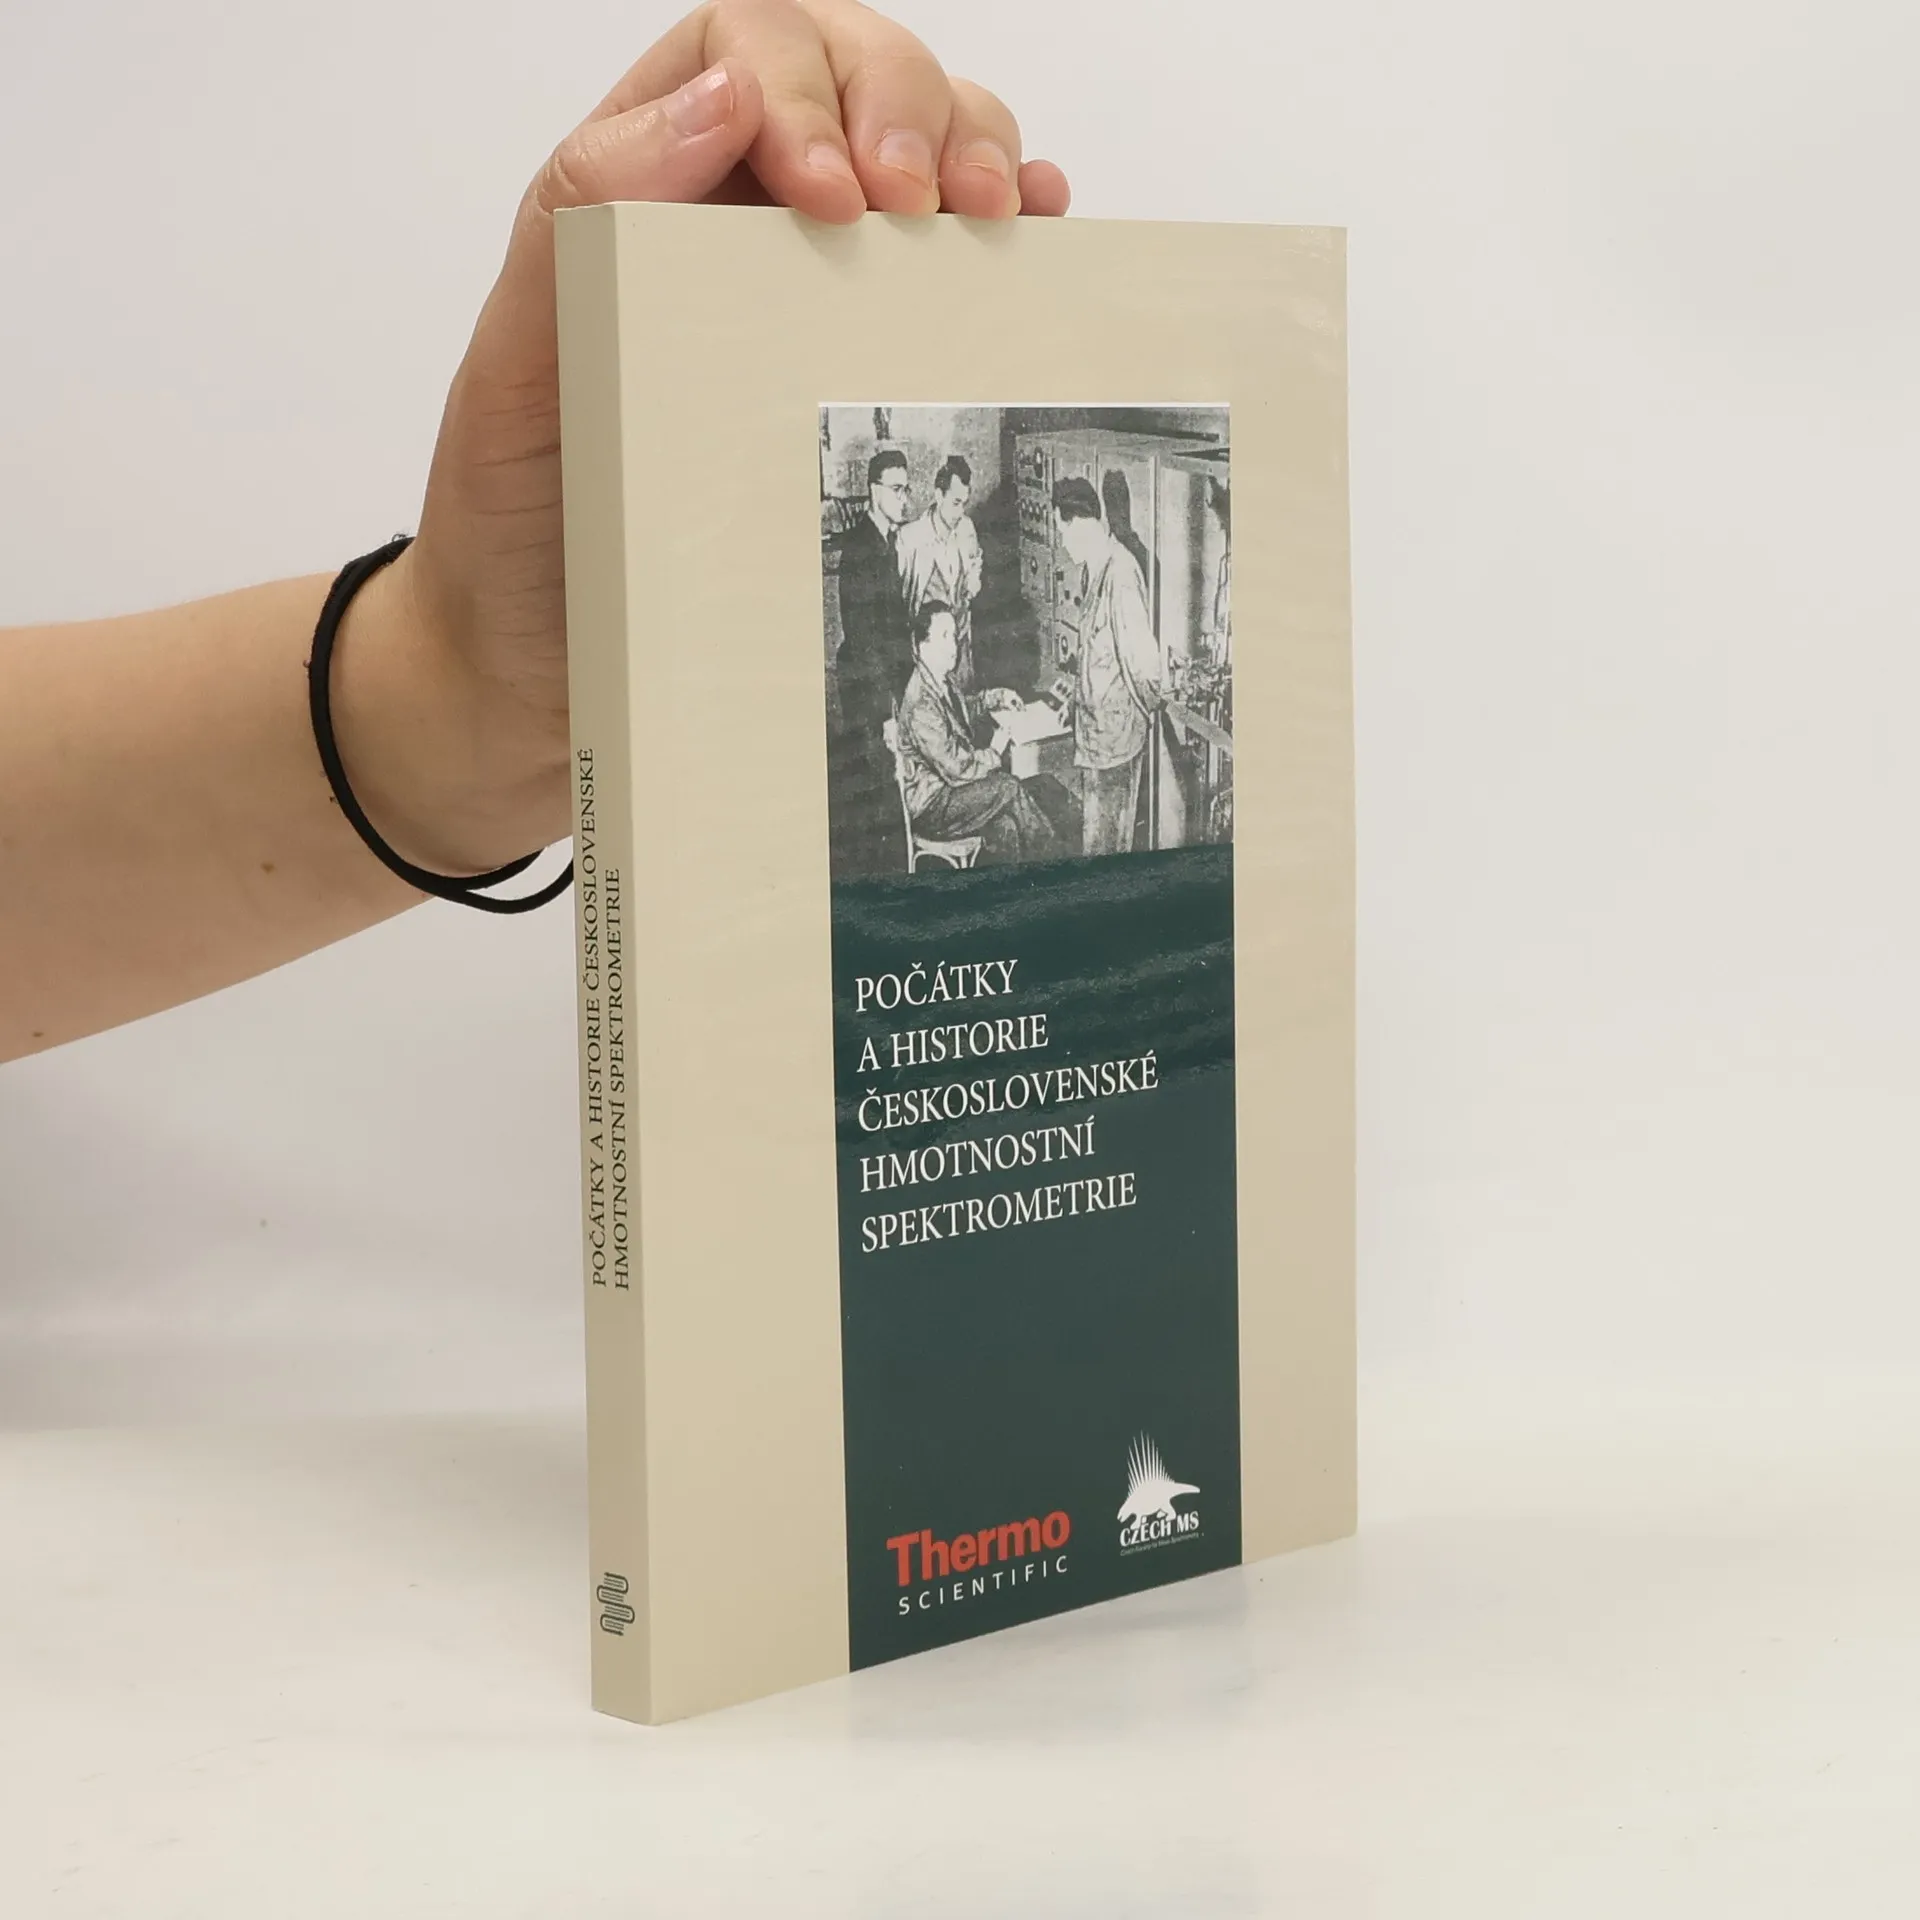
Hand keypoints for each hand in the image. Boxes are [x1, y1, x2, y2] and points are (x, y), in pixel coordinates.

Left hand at [388, 0, 1070, 862]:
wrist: (534, 679)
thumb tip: (716, 95)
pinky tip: (1033, 241)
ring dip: (973, 151)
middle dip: (908, 107)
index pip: (740, 52)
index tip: (829, 193)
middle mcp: (732, 225)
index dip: (803, 84)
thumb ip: (580, 221)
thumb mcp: (515, 373)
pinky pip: (949, 272)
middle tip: (926, 204)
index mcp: (641, 197)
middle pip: (851, 76)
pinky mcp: (860, 378)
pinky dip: (1008, 236)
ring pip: (918, 149)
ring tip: (996, 215)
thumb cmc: (514, 535)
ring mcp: (805, 298)